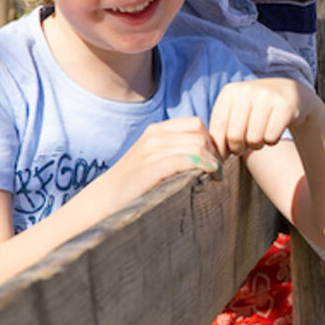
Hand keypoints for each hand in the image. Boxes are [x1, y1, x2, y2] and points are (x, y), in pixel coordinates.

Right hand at [106, 117, 223, 202]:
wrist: (105, 199)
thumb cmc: (136, 184)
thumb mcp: (155, 159)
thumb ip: (177, 150)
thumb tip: (211, 154)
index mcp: (156, 131)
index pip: (196, 124)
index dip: (211, 141)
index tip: (215, 160)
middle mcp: (154, 136)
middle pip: (200, 134)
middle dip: (215, 152)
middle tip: (219, 171)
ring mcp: (151, 151)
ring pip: (197, 146)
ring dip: (213, 162)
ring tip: (215, 177)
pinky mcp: (151, 167)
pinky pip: (186, 159)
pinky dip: (203, 166)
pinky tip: (209, 177)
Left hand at [209, 77, 315, 155]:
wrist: (290, 93)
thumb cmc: (256, 109)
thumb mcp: (236, 111)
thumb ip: (223, 130)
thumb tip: (216, 157)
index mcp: (230, 91)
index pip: (218, 125)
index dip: (220, 146)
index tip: (224, 156)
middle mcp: (247, 90)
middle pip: (235, 135)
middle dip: (238, 149)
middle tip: (244, 148)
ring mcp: (267, 96)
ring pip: (254, 139)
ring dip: (256, 145)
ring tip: (260, 137)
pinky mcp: (285, 105)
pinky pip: (271, 137)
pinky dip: (271, 141)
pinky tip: (273, 133)